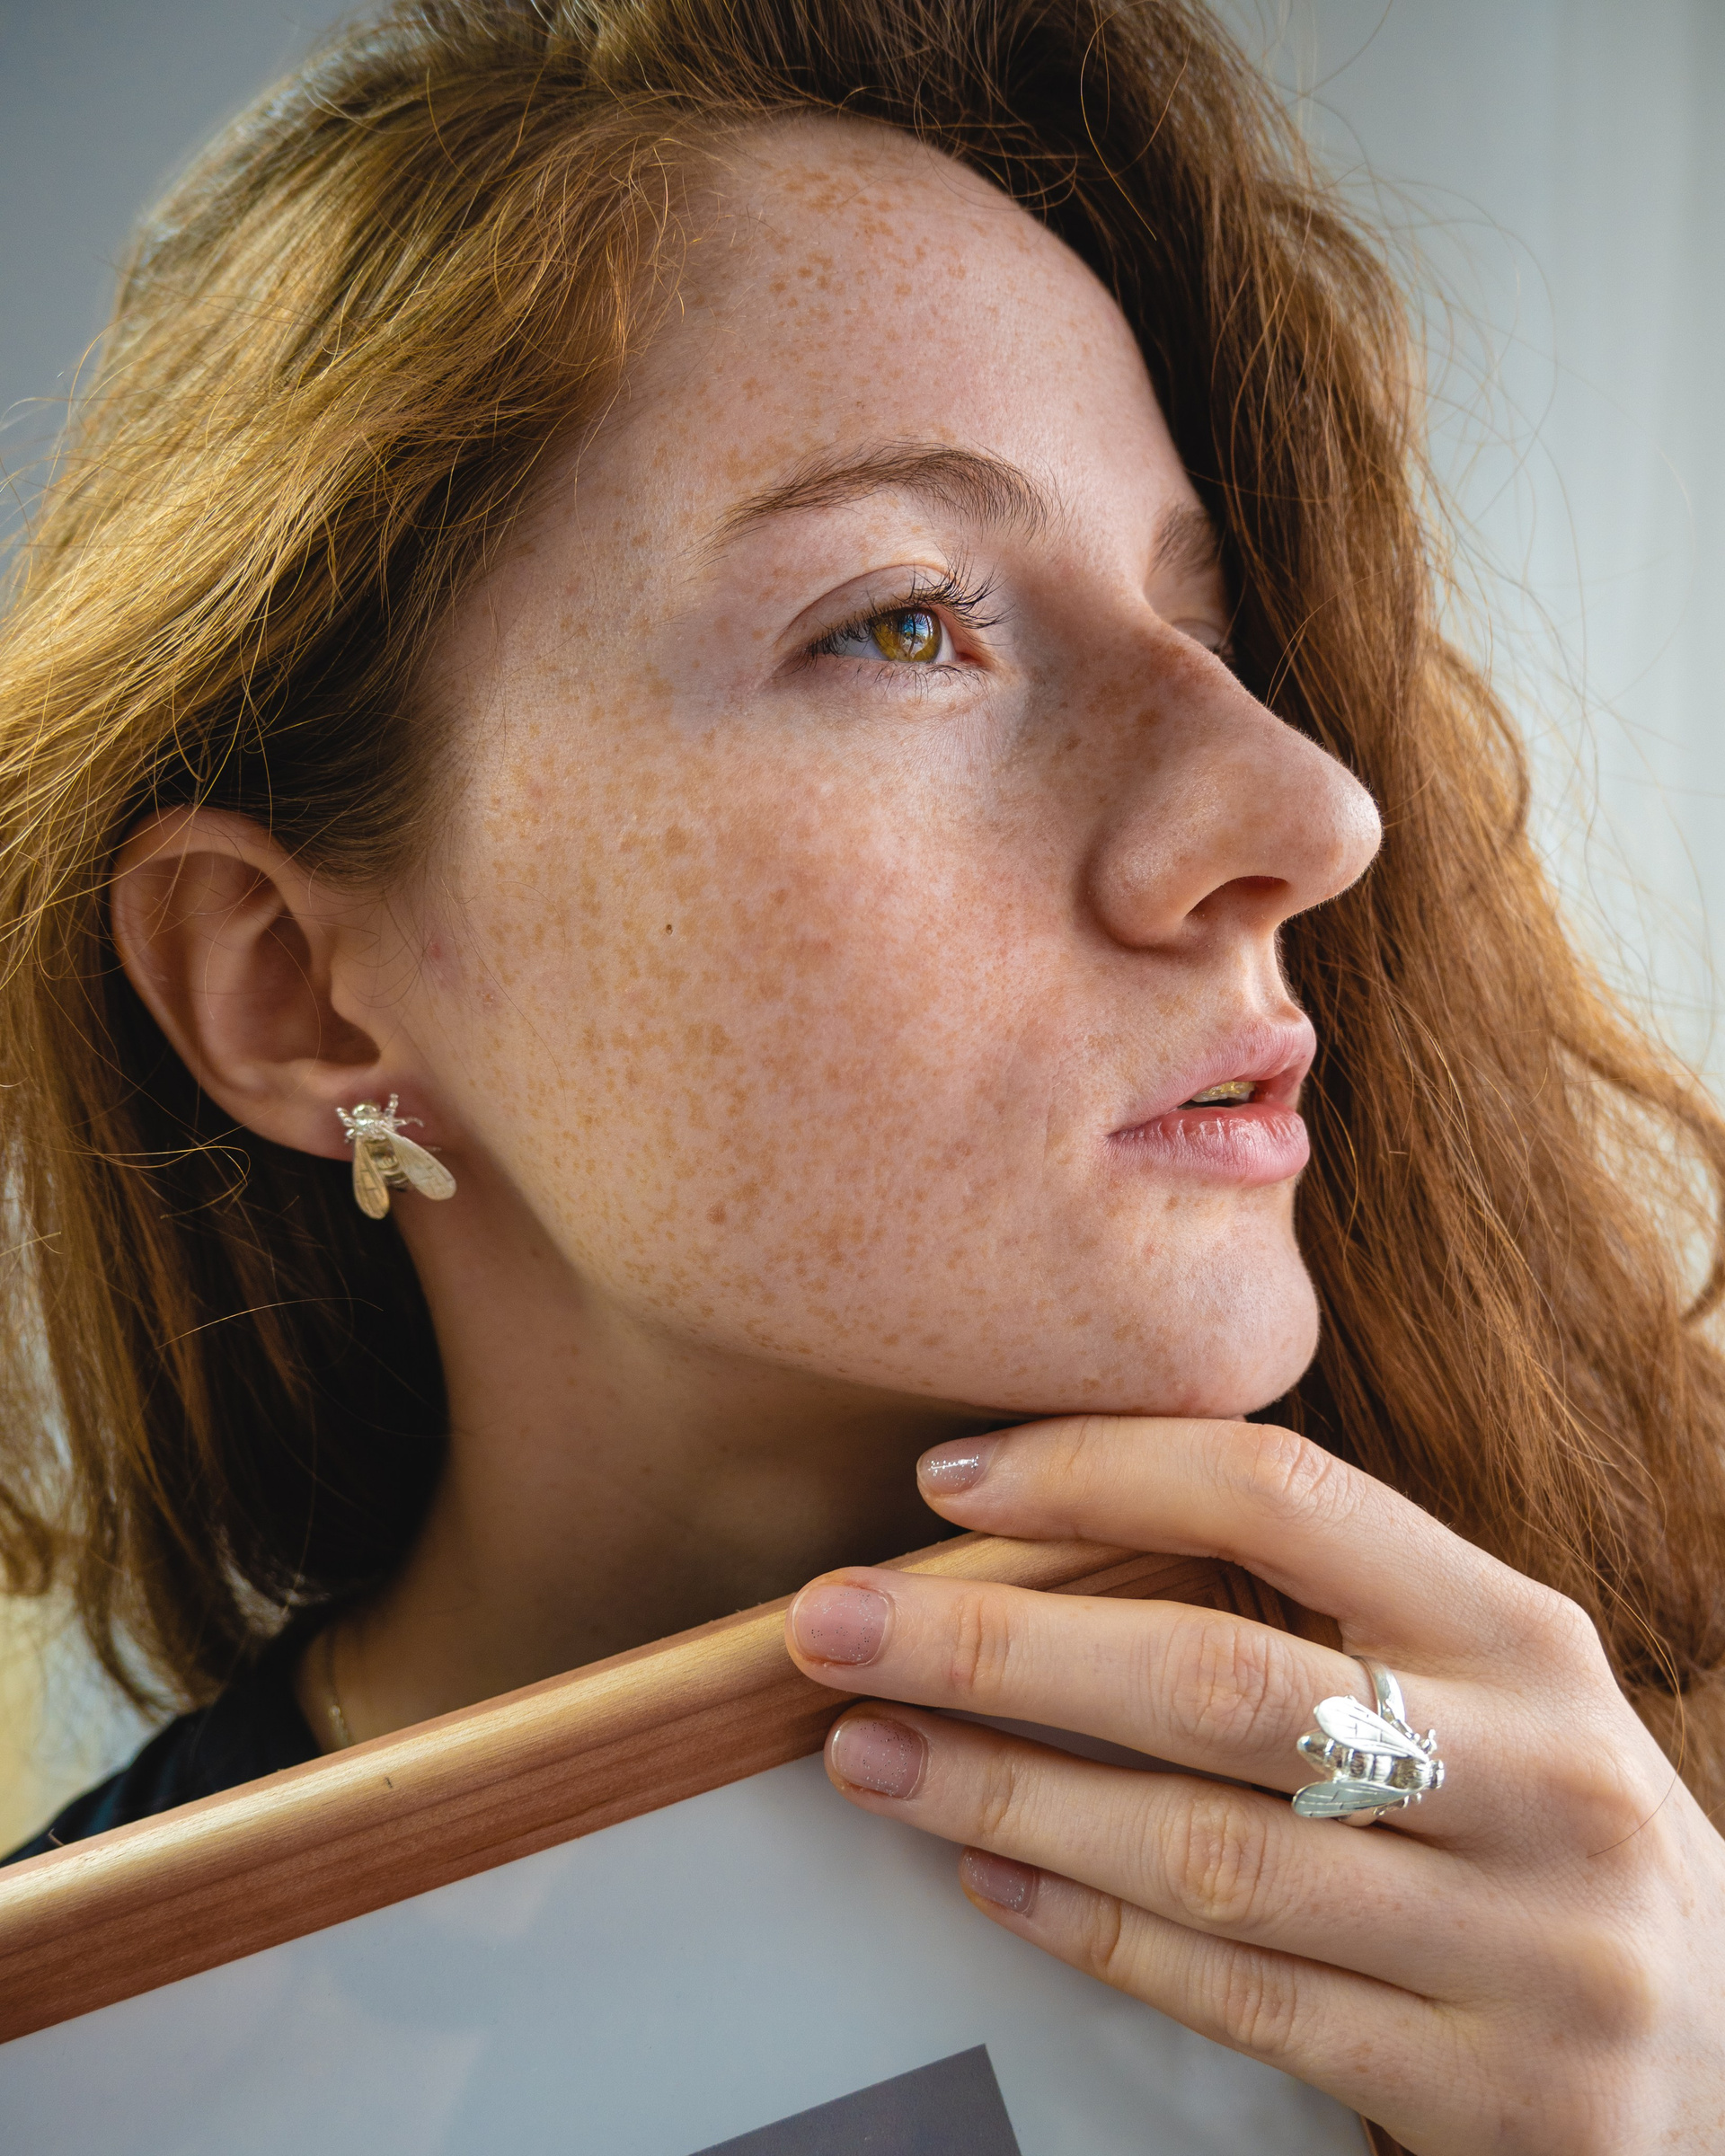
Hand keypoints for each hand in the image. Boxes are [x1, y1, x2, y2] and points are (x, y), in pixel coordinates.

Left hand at [784, 1417, 1724, 2152]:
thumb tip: (1057, 1531)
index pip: (1284, 1496)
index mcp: (1522, 1634)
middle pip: (1217, 1677)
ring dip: (1008, 1792)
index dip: (1100, 1468)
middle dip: (998, 1645)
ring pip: (1210, 1852)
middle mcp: (1539, 1773)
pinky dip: (1093, 1928)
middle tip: (836, 1622)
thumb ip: (1321, 1611)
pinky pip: (1242, 1998)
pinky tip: (987, 1875)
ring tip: (868, 1754)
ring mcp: (1530, 1945)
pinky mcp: (1494, 2095)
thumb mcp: (1481, 1686)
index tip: (947, 1478)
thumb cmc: (1540, 1821)